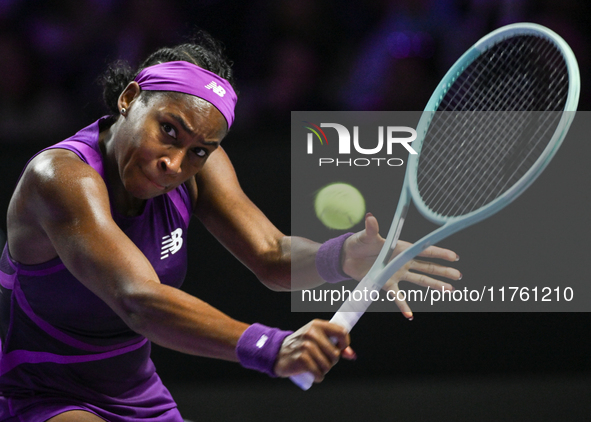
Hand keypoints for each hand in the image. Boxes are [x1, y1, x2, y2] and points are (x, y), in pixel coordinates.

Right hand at [273, 319, 355, 382]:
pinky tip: (313, 373)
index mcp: (317, 325)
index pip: (341, 331)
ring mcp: (306, 346)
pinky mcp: (301, 359)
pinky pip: (319, 373)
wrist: (278, 352)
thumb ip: (335, 344)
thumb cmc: (301, 345)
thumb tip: (351, 355)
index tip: (340, 349)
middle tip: (321, 359)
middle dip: (331, 361)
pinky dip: (318, 377)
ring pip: (328, 365)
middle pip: (336, 354)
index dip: (345, 343)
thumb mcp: (317, 339)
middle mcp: (312, 333)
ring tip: (315, 365)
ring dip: (323, 370)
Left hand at [341, 214, 460, 318]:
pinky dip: (403, 305)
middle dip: (443, 270)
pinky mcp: (386, 283)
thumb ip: (372, 229)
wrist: (346, 257)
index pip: (423, 250)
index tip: (454, 256)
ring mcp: (396, 273)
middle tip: (458, 275)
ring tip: (449, 290)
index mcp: (400, 247)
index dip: (439, 252)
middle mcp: (402, 261)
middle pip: (427, 266)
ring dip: (434, 285)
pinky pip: (397, 296)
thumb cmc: (359, 242)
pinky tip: (410, 315)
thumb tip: (371, 218)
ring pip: (419, 280)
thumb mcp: (367, 236)